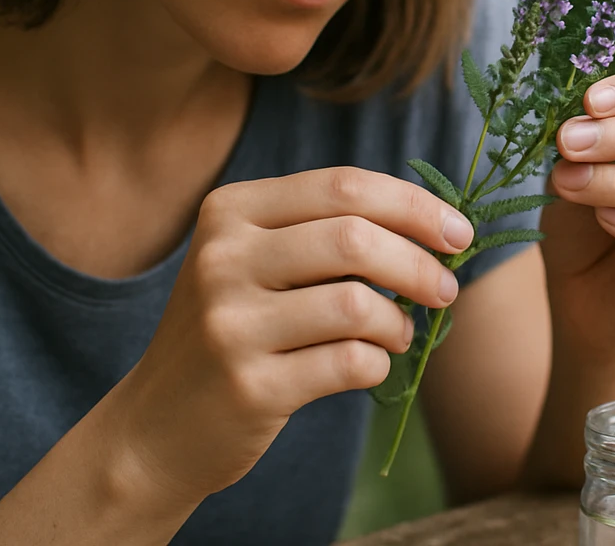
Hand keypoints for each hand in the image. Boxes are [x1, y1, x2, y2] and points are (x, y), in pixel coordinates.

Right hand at [102, 167, 473, 505]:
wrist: (155, 428)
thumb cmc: (234, 331)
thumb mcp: (257, 263)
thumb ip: (328, 233)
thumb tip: (440, 227)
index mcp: (230, 211)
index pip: (345, 186)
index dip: (415, 206)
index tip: (460, 232)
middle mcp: (223, 258)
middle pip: (356, 239)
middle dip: (419, 263)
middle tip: (445, 289)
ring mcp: (230, 324)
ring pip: (358, 305)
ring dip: (399, 322)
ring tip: (399, 334)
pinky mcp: (248, 386)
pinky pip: (350, 363)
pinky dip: (378, 363)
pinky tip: (369, 365)